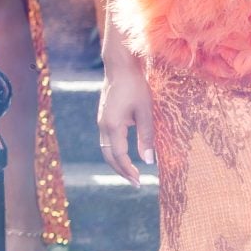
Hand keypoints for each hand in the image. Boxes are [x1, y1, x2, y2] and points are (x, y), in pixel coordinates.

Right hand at [96, 56, 155, 187]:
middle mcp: (103, 125)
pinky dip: (114, 152)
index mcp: (112, 126)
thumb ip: (146, 137)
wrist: (119, 67)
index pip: (119, 156)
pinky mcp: (104, 117)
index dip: (129, 170)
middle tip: (135, 182)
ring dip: (117, 162)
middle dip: (121, 171)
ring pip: (106, 148)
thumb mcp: (145, 112)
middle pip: (108, 156)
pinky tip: (125, 154)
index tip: (140, 182)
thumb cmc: (135, 87)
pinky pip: (106, 140)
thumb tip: (148, 161)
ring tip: (130, 172)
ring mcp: (101, 121)